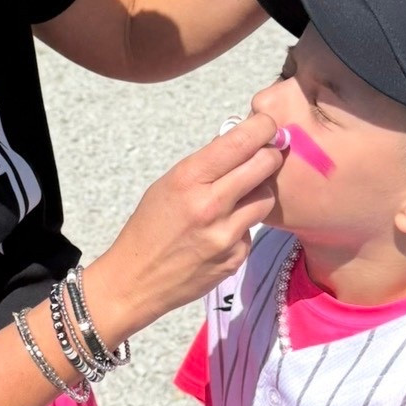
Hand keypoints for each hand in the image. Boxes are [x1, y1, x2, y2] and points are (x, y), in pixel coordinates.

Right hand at [86, 113, 281, 337]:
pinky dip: (243, 226)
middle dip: (270, 156)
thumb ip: (205, 164)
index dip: (263, 127)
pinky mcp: (235, 258)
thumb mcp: (167, 185)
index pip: (240, 142)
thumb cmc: (148, 227)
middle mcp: (210, 205)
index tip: (269, 125)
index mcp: (188, 179)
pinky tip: (221, 232)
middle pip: (265, 166)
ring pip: (267, 198)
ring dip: (259, 192)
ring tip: (238, 197)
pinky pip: (252, 230)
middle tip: (267, 156)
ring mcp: (225, 234)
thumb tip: (238, 139)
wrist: (135, 280)